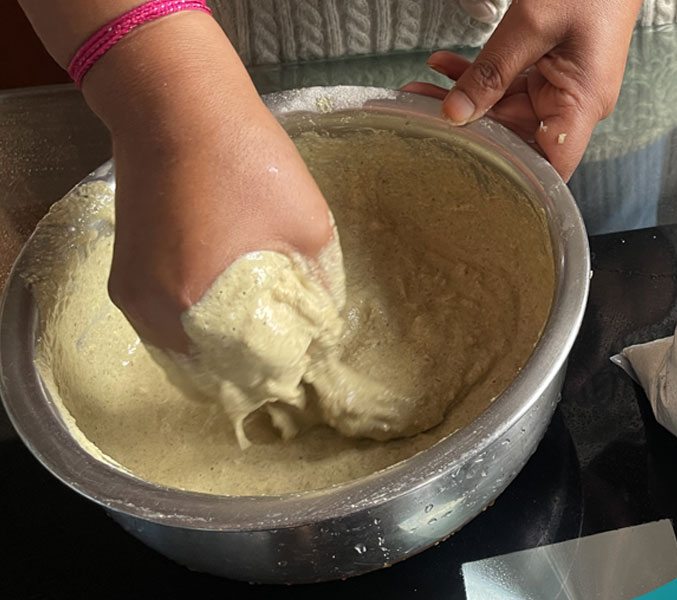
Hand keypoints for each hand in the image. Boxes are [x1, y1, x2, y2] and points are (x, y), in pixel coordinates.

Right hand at [77, 11, 333, 351]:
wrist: (175, 108)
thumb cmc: (248, 161)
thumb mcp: (309, 225)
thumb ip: (320, 285)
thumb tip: (326, 322)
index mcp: (200, 307)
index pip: (247, 372)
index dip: (282, 371)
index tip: (305, 360)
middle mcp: (156, 314)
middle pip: (209, 372)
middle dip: (249, 369)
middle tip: (284, 352)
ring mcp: (132, 297)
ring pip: (181, 353)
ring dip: (218, 354)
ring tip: (256, 337)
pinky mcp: (122, 277)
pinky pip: (160, 326)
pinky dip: (192, 331)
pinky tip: (221, 315)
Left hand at [402, 0, 642, 179]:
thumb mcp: (532, 26)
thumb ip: (492, 71)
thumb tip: (456, 113)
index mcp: (582, 103)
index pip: (550, 167)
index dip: (516, 183)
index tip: (473, 180)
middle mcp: (574, 104)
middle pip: (516, 137)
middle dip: (468, 129)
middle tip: (423, 117)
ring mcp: (561, 89)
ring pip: (504, 109)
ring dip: (464, 98)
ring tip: (423, 90)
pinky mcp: (550, 73)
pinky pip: (508, 85)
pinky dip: (478, 76)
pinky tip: (446, 68)